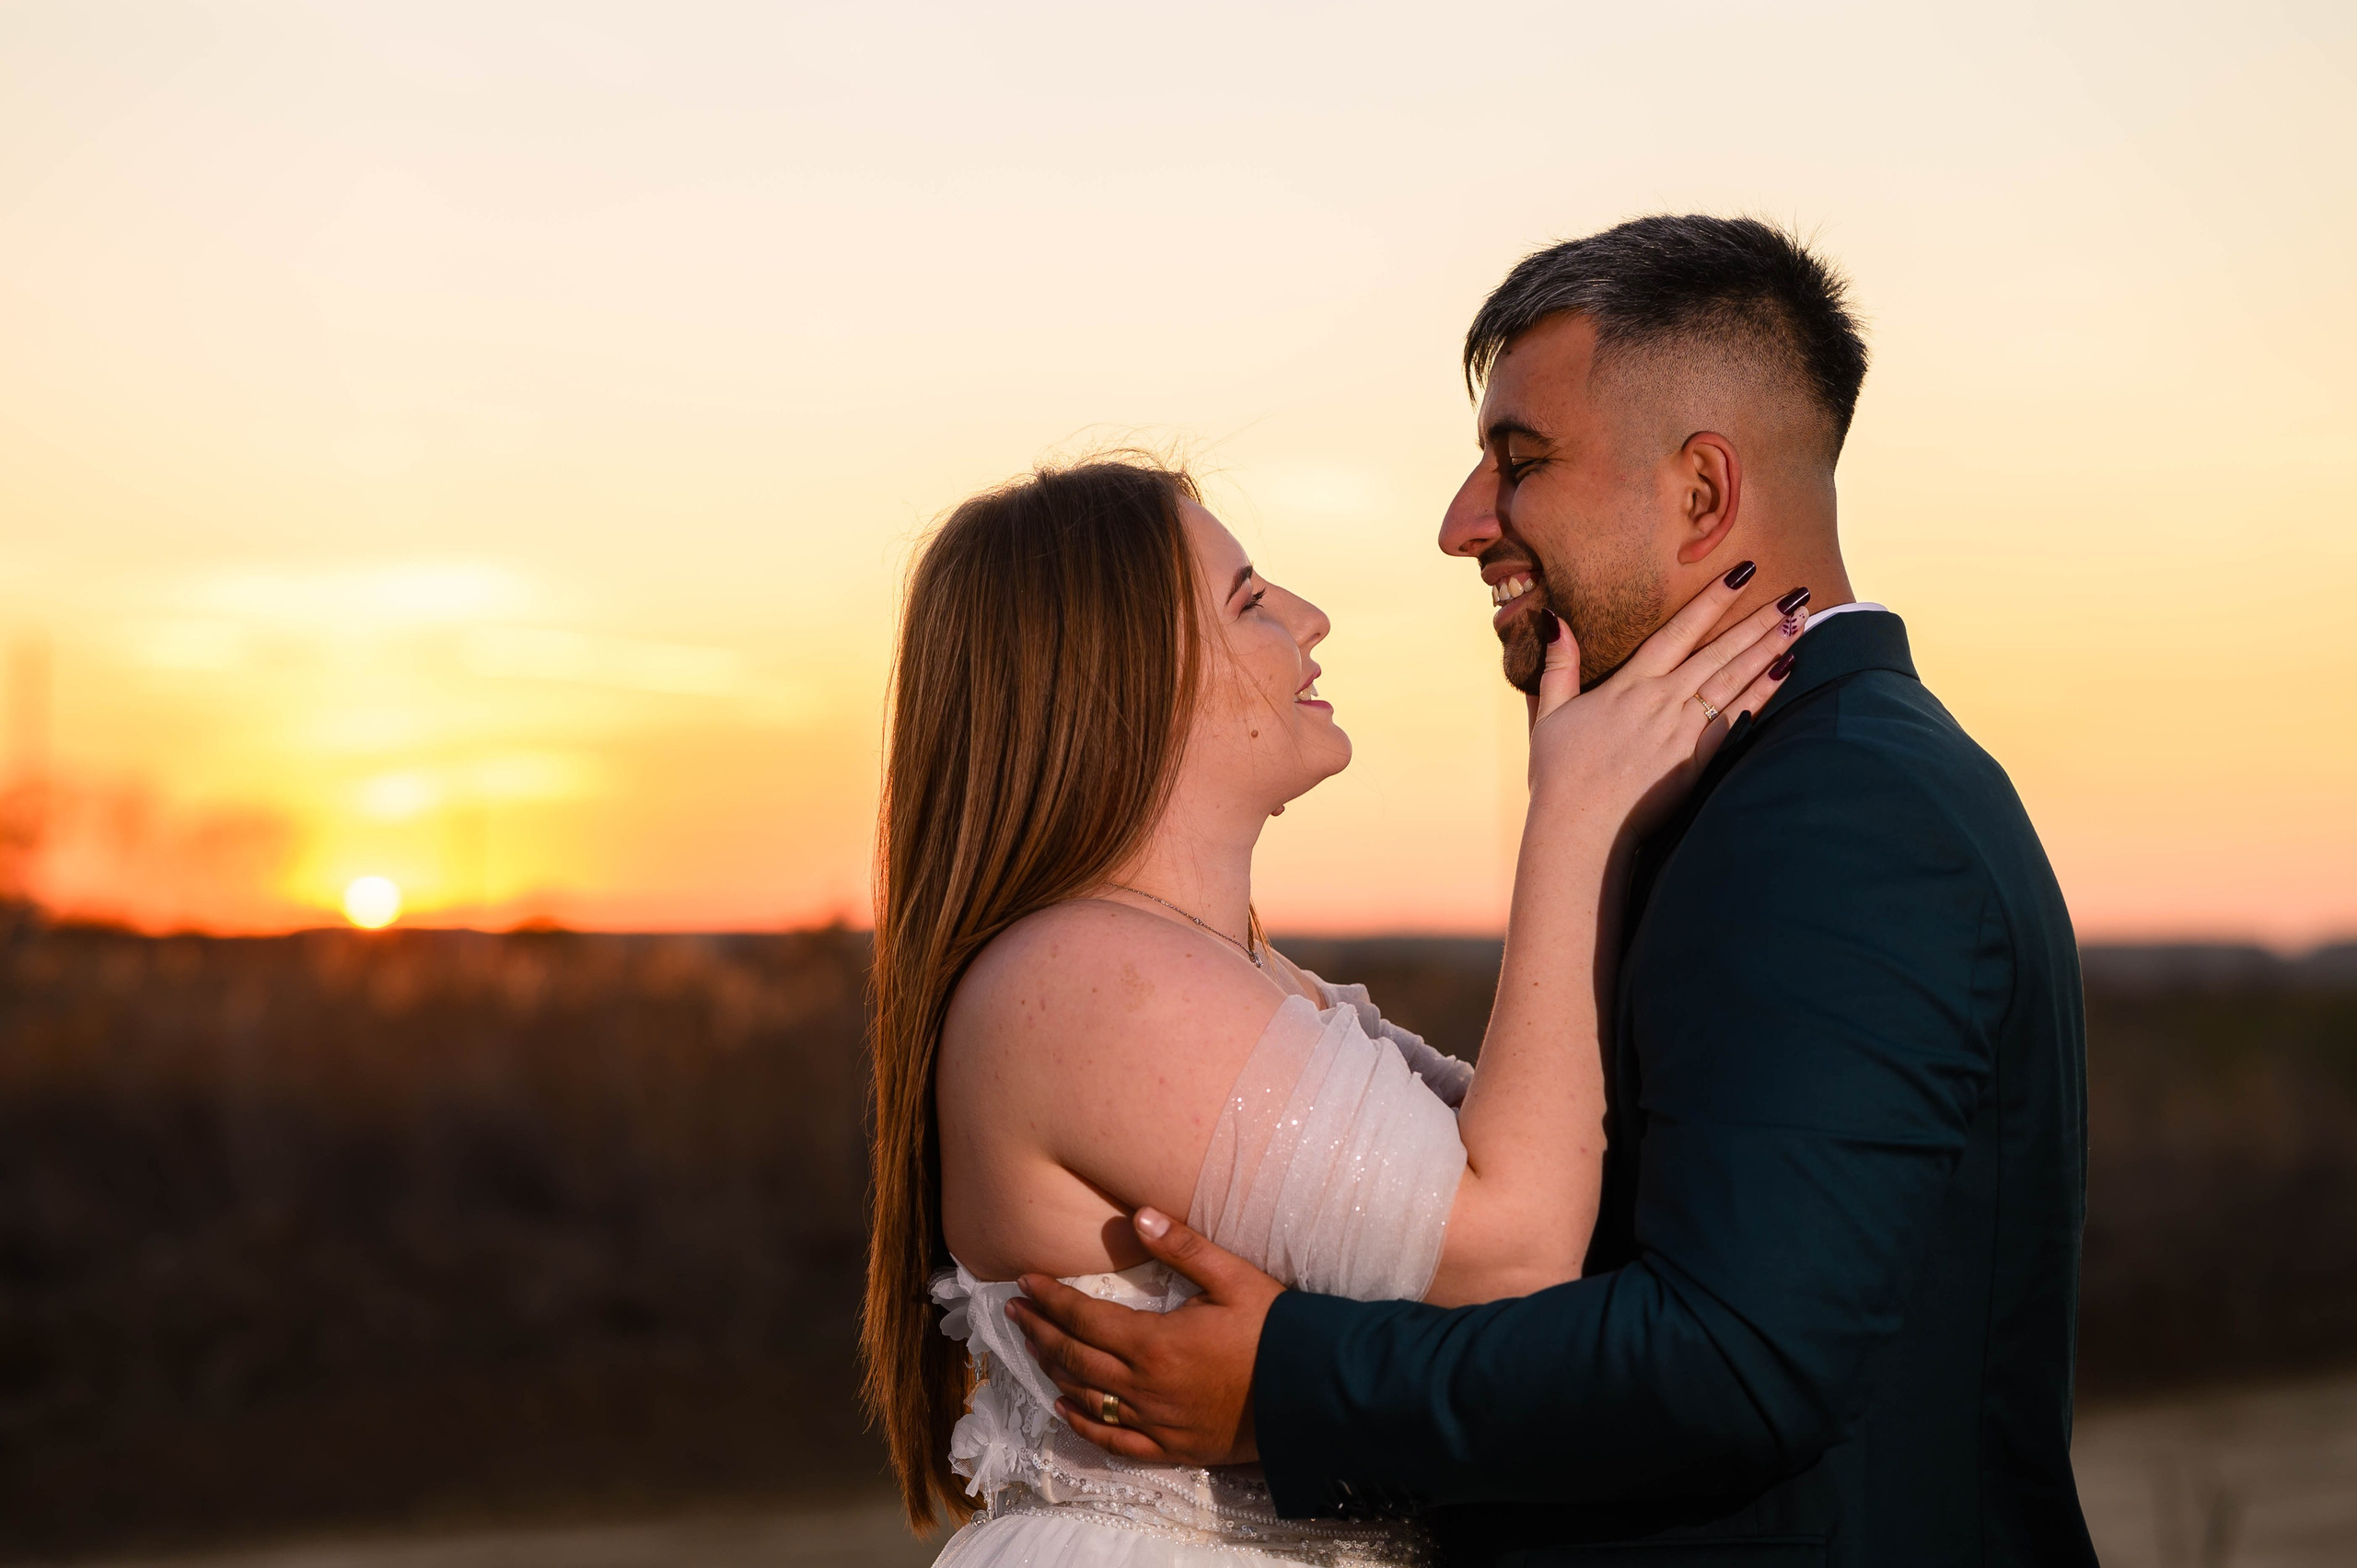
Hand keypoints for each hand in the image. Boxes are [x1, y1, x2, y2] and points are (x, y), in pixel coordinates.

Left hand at [1008, 1207, 1278, 1465]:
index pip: (1084, 1317)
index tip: (1024, 1281)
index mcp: (1155, 1343)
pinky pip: (1115, 1441)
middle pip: (1074, 1357)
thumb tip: (1139, 1215)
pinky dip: (1083, 1424)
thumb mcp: (1233, 1277)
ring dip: (1053, 1369)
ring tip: (1033, 1346)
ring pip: (1086, 1397)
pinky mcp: (1171, 1447)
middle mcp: (1145, 1386)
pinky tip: (1065, 1409)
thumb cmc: (1275, 1329)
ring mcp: (1155, 1422)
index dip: (1049, 1298)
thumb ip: (1183, 1247)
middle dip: (1038, 1331)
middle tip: (1014, 1311)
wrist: (1313, 1392)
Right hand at [1527, 566, 1801, 842]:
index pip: (1678, 631)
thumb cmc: (1559, 776)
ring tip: (1800, 621)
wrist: (1578, 827)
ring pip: (1734, 679)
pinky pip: (1736, 719)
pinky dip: (1762, 694)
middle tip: (1795, 592)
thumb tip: (1554, 619)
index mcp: (1628, 685)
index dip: (1712, 600)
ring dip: (1769, 648)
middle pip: (1719, 650)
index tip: (1741, 573)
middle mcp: (1661, 700)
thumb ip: (1559, 666)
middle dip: (1758, 618)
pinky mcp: (1695, 760)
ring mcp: (1682, 730)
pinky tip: (1786, 673)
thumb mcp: (1550, 713)